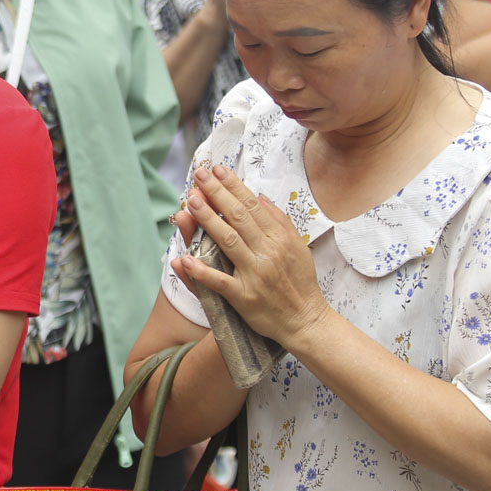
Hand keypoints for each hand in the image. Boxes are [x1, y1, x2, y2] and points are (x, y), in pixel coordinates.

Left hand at [171, 165, 330, 344]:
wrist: (306, 320)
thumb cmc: (300, 282)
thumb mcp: (298, 247)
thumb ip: (280, 221)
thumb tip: (260, 197)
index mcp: (280, 239)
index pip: (252, 206)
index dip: (233, 186)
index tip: (217, 170)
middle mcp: (267, 253)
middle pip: (238, 217)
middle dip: (216, 193)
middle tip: (198, 176)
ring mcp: (255, 275)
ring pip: (228, 241)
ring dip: (207, 219)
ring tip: (191, 201)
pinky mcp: (244, 297)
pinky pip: (220, 282)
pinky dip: (202, 271)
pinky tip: (184, 258)